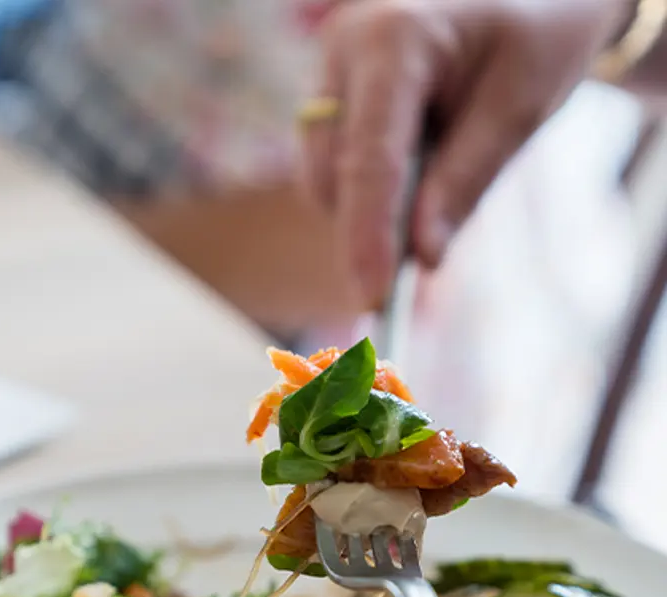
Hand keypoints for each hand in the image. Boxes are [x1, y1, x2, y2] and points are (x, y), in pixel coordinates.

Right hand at [302, 0, 628, 303]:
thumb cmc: (537, 32)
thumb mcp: (519, 109)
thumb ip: (465, 182)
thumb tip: (423, 257)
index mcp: (394, 40)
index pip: (368, 161)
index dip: (367, 238)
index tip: (373, 300)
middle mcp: (345, 48)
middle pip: (331, 174)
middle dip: (368, 227)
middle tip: (427, 257)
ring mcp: (331, 67)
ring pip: (324, 175)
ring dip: (370, 208)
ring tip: (439, 183)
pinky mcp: (334, 89)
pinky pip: (334, 163)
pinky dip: (371, 189)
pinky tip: (420, 170)